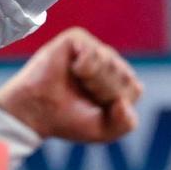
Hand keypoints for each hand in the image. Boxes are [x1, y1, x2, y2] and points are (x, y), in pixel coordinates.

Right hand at [0, 27, 141, 142]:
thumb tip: (124, 102)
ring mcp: (93, 48)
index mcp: (119, 82)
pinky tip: (71, 70)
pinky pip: (93, 54)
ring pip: (110, 63)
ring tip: (76, 83)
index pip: (134, 90)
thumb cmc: (68, 120)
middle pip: (124, 76)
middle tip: (81, 96)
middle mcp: (109, 62)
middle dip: (103, 93)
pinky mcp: (77, 38)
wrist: (36, 113)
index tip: (95, 109)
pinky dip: (83, 68)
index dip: (114, 104)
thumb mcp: (104, 131)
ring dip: (93, 81)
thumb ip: (126, 124)